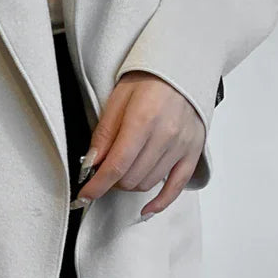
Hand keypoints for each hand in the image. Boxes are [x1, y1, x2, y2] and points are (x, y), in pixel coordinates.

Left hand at [72, 71, 204, 218]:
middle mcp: (166, 136)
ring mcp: (182, 146)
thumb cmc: (147, 81)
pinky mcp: (193, 151)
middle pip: (131, 178)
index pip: (116, 165)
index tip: (84, 194)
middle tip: (103, 172)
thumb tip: (90, 164)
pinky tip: (146, 209)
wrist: (182, 68)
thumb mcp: (116, 101)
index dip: (96, 185)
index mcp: (143, 120)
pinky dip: (161, 201)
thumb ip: (103, 135)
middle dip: (111, 181)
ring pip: (148, 182)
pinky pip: (177, 186)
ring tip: (122, 172)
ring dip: (129, 184)